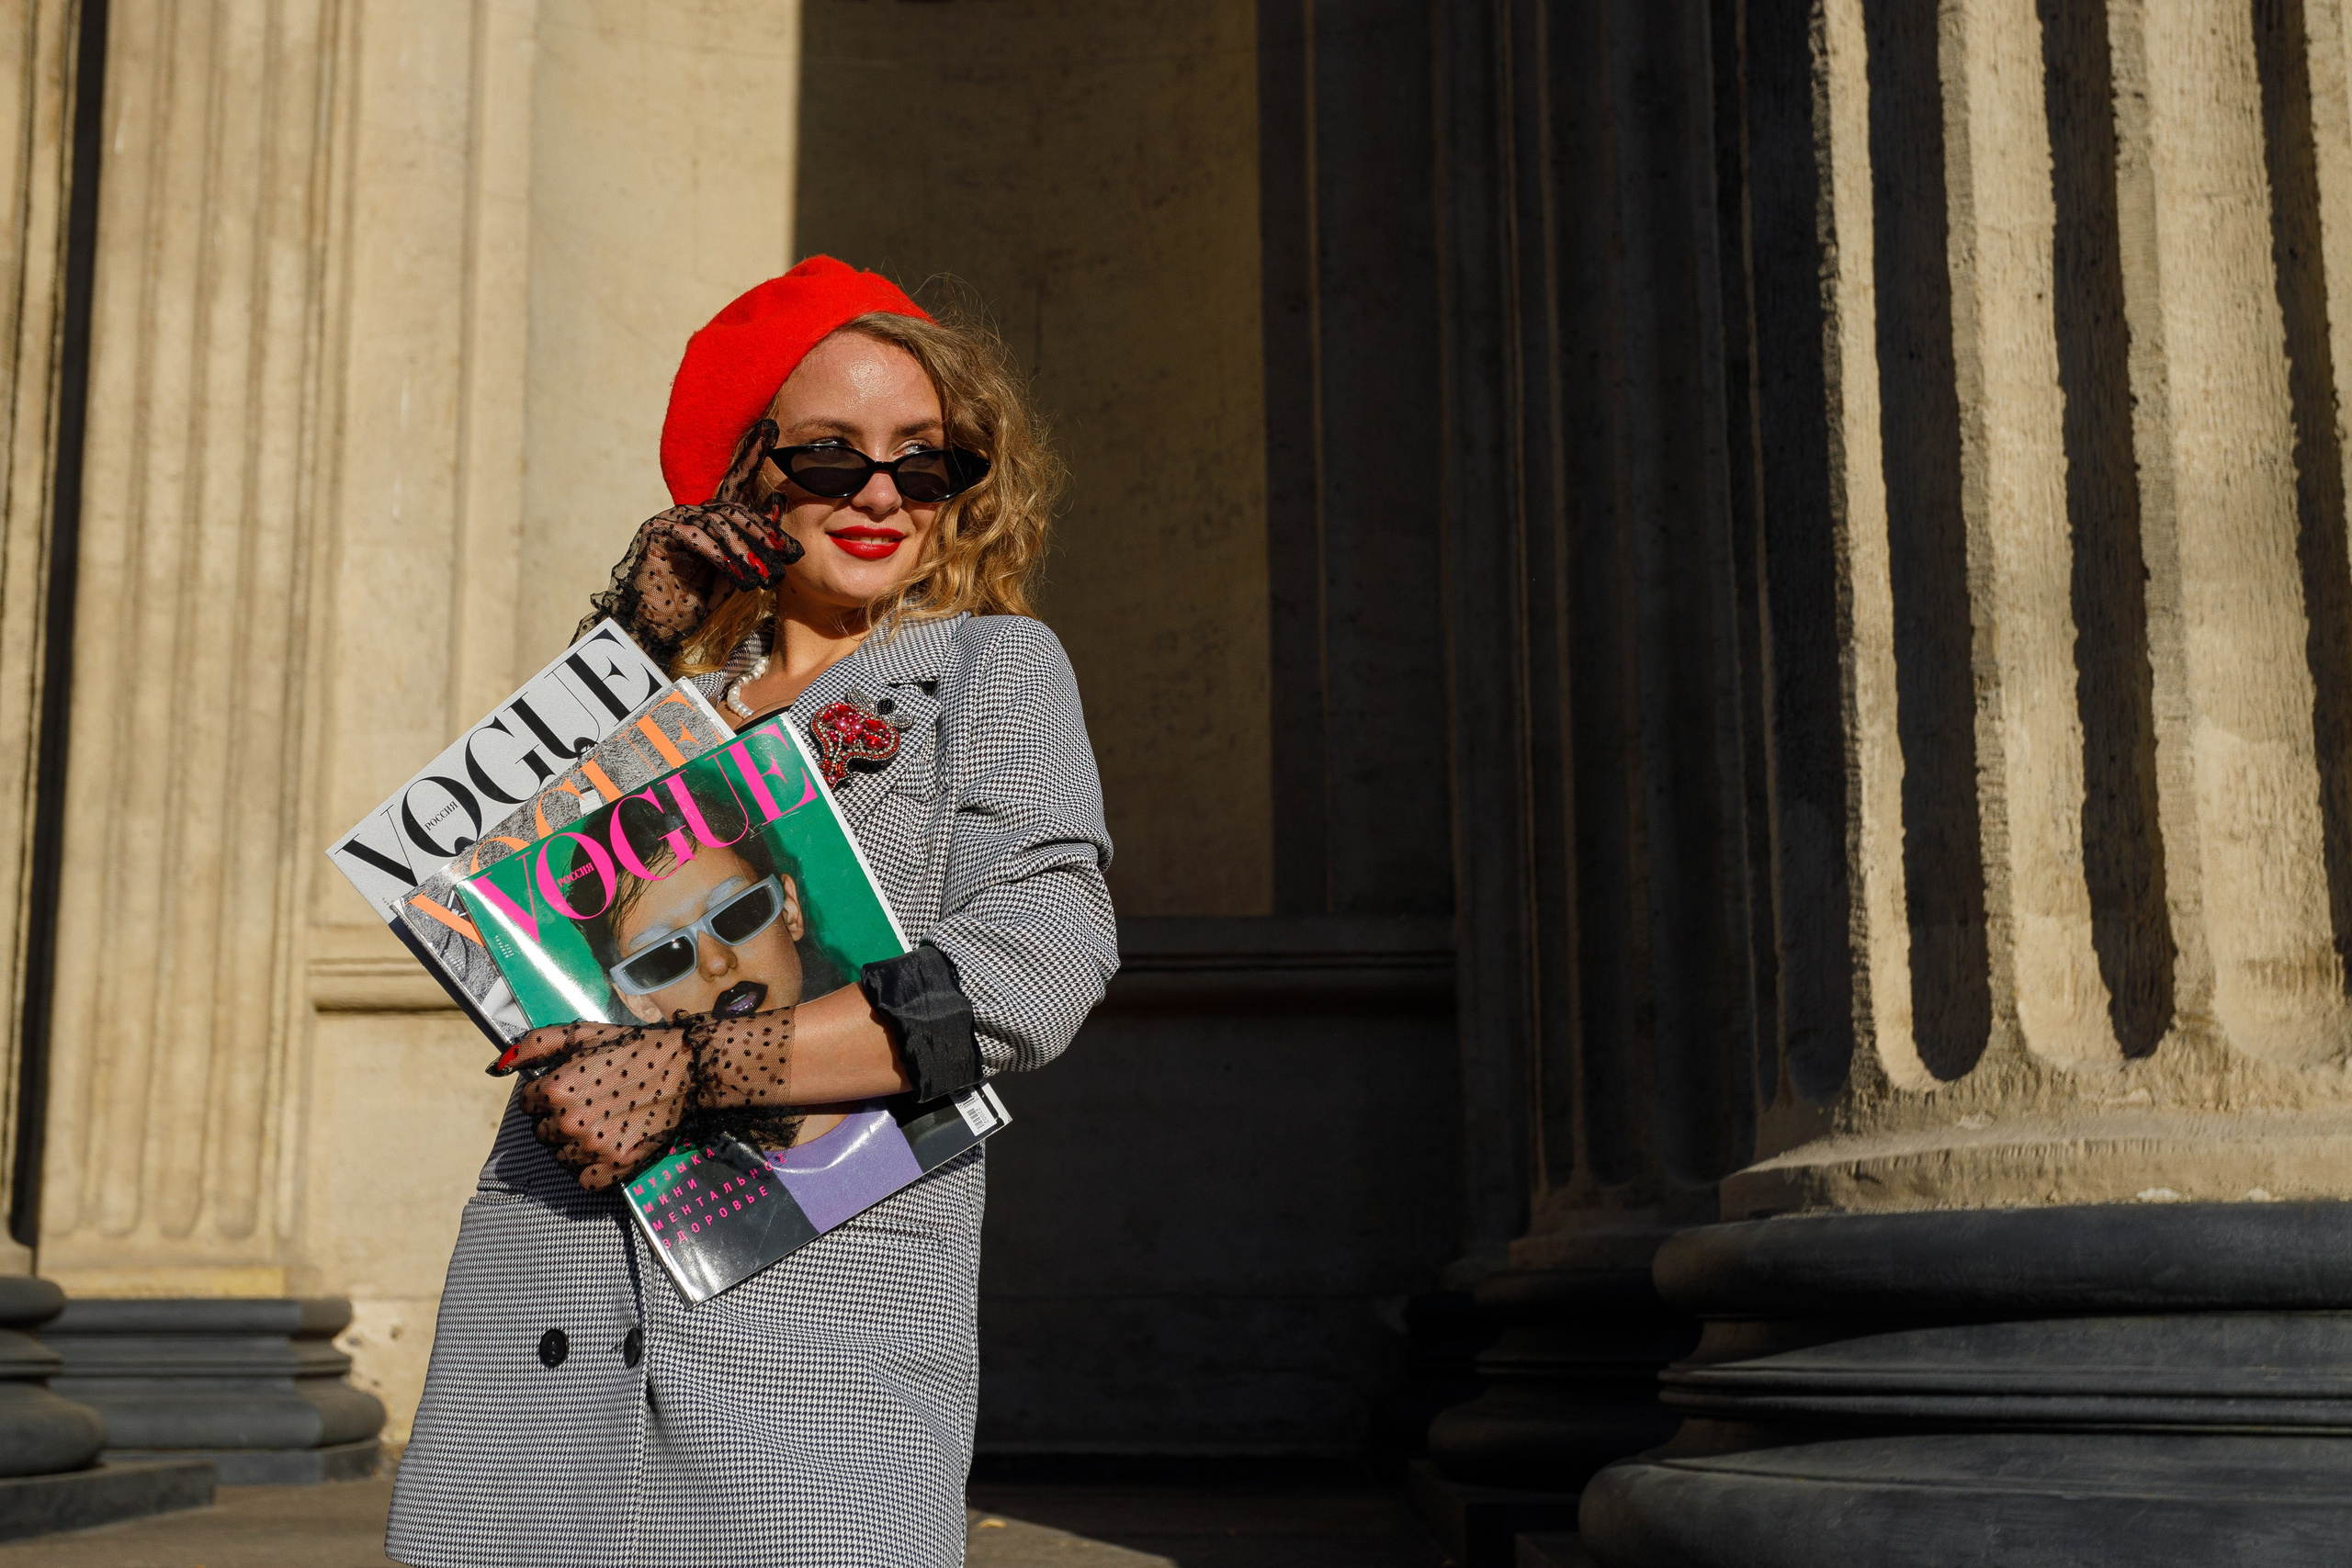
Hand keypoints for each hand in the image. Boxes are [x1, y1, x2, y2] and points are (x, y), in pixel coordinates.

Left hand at [509, 1021, 689, 1188]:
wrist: (685, 1067)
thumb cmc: (633, 1047)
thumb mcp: (582, 1035)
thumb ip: (535, 1045)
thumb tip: (498, 1064)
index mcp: (556, 1088)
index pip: (527, 1104)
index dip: (548, 1095)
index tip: (573, 1088)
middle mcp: (569, 1121)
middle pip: (542, 1133)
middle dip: (559, 1120)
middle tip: (592, 1105)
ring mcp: (592, 1147)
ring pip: (561, 1157)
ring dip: (574, 1145)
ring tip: (603, 1123)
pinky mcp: (615, 1166)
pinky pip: (585, 1180)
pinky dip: (592, 1169)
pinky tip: (608, 1146)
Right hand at [583, 420, 804, 657]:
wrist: (657, 628)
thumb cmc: (696, 600)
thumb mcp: (738, 569)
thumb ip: (755, 540)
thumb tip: (779, 501)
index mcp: (710, 518)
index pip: (736, 482)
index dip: (753, 453)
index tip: (771, 427)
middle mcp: (689, 512)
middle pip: (734, 508)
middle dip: (765, 532)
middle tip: (789, 554)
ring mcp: (671, 520)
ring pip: (720, 523)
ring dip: (749, 551)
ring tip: (766, 578)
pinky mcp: (656, 534)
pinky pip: (696, 537)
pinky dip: (723, 558)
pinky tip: (742, 579)